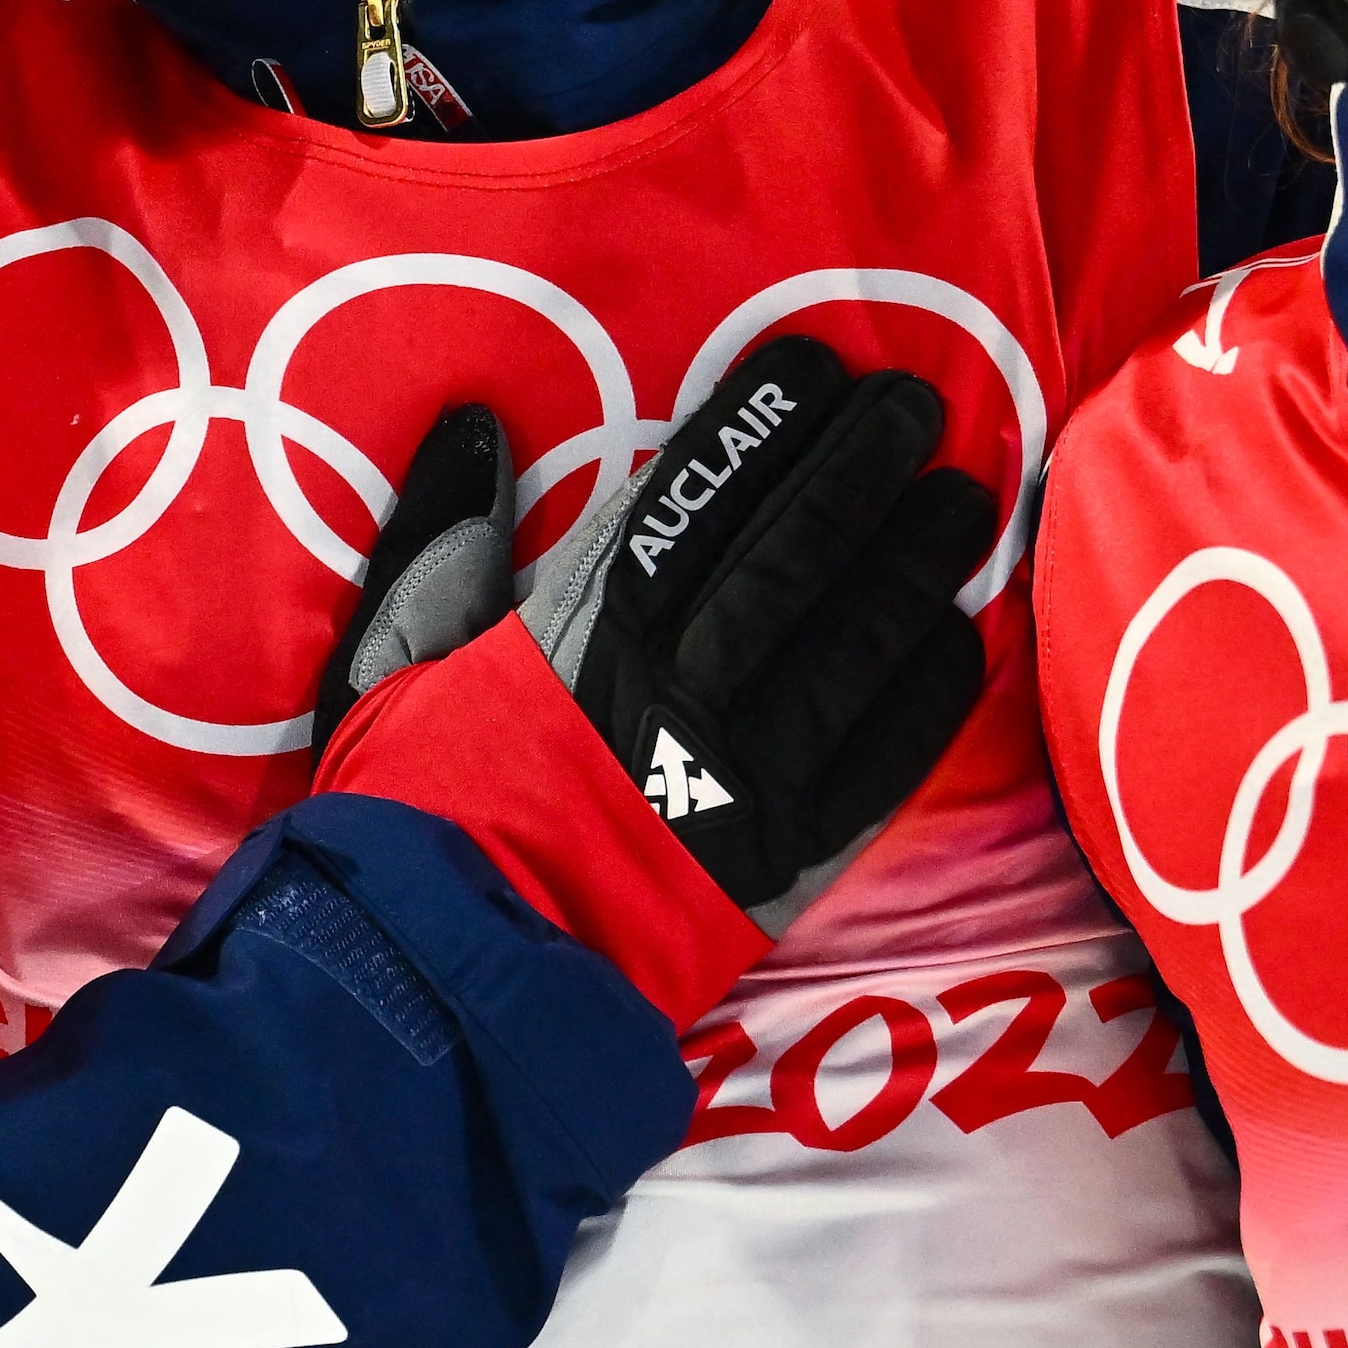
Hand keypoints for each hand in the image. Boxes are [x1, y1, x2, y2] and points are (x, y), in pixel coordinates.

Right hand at [342, 339, 999, 920]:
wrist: (441, 978)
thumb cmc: (410, 811)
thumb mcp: (387, 661)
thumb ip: (438, 540)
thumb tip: (480, 427)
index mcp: (575, 632)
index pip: (692, 502)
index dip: (761, 428)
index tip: (814, 369)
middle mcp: (673, 687)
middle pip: (792, 554)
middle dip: (860, 467)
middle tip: (915, 404)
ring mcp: (739, 773)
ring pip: (851, 643)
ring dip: (914, 562)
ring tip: (960, 496)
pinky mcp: (782, 858)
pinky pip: (877, 762)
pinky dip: (924, 694)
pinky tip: (961, 634)